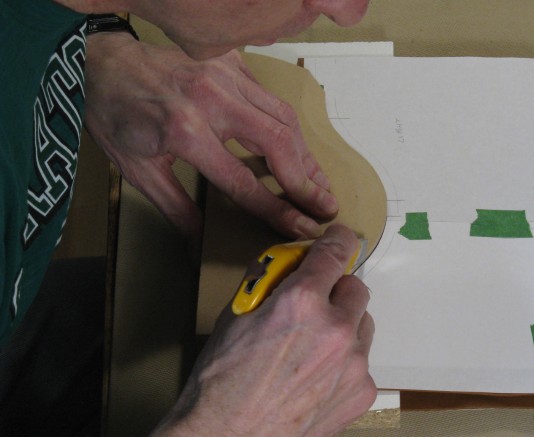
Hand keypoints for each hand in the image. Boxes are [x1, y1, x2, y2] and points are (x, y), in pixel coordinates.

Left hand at [83, 32, 337, 238]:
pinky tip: (295, 148)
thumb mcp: (138, 170)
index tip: (304, 227)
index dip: (278, 209)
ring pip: (283, 118)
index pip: (243, 180)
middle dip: (307, 180)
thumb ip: (175, 207)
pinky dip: (288, 126)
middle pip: (278, 143)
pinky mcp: (232, 63)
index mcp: (185, 132)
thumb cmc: (115, 115)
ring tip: (319, 184)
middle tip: (326, 206)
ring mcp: (225, 76)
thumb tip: (198, 244)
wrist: (102, 63)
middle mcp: (211, 100)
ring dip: (305, 155)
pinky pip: (271, 97)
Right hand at [153, 224, 376, 435]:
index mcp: (302, 302)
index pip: (336, 252)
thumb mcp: (237, 315)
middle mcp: (335, 328)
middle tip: (313, 307)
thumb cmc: (223, 381)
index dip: (338, 241)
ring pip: (363, 325)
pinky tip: (316, 377)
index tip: (340, 240)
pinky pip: (362, 362)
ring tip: (311, 348)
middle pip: (356, 288)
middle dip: (336, 291)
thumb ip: (270, 280)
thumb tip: (292, 263)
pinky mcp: (362, 391)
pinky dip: (345, 363)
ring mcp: (354, 363)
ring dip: (344, 326)